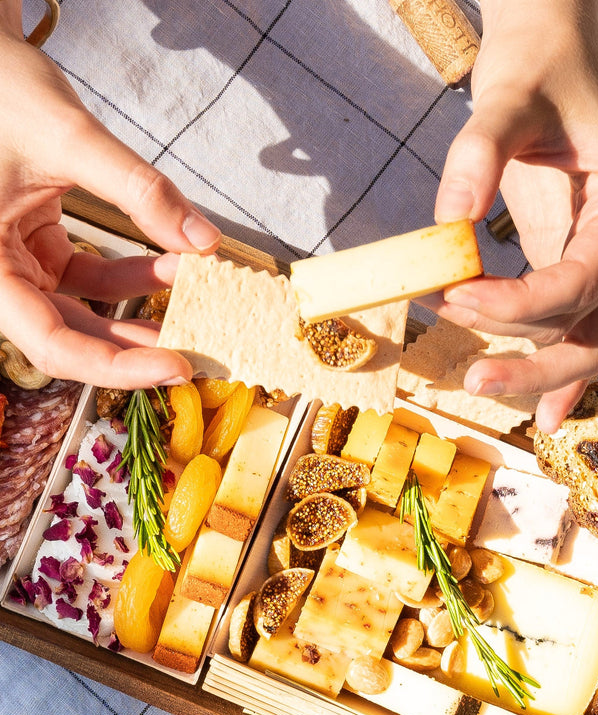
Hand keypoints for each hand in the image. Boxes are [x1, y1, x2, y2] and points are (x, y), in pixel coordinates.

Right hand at [0, 11, 220, 389]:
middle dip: (138, 347)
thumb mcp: (71, 137)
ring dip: (141, 312)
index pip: (50, 341)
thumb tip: (204, 240)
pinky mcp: (40, 246)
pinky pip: (91, 277)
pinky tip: (178, 266)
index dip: (114, 366)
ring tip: (200, 308)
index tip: (174, 366)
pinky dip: (135, 276)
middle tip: (203, 352)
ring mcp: (17, 262)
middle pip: (69, 336)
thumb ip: (139, 189)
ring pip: (83, 311)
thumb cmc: (2, 91)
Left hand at [426, 0, 597, 432]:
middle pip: (588, 322)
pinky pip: (576, 324)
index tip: (456, 295)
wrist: (550, 50)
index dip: (520, 303)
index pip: (582, 278)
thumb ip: (479, 153)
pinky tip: (545, 413)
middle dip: (526, 351)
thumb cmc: (539, 67)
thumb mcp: (506, 99)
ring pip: (586, 336)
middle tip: (464, 364)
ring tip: (475, 378)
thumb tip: (451, 218)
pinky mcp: (576, 256)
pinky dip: (559, 367)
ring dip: (535, 366)